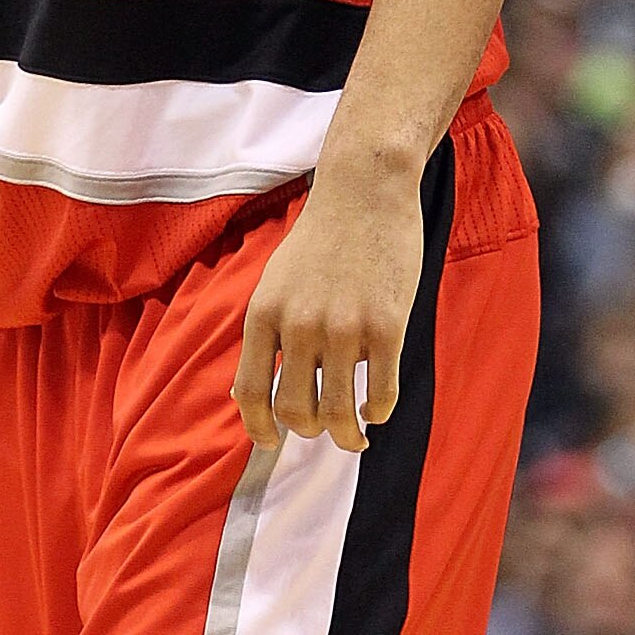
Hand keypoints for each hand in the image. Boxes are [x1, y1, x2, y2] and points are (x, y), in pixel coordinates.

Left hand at [233, 169, 424, 453]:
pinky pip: (381, 393)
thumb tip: (246, 394)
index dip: (258, 429)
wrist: (365, 192)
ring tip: (354, 436)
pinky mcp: (388, 326)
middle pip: (295, 410)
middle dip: (308, 432)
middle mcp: (299, 325)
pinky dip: (377, 411)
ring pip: (338, 412)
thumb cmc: (321, 240)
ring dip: (346, 436)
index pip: (250, 392)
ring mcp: (345, 328)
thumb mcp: (274, 282)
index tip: (270, 442)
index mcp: (264, 315)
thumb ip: (264, 334)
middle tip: (322, 430)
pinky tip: (375, 408)